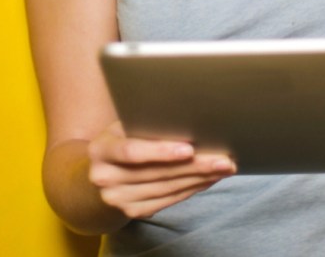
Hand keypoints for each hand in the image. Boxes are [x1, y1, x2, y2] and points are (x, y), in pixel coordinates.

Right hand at [87, 122, 236, 218]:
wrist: (101, 172)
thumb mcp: (125, 124)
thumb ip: (147, 121)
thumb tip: (190, 113)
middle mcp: (105, 177)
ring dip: (199, 179)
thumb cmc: (122, 138)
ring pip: (167, 189)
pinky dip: (192, 189)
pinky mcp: (132, 212)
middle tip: (224, 158)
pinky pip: (168, 200)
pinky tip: (209, 179)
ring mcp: (117, 198)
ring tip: (224, 168)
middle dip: (195, 166)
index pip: (131, 152)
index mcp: (101, 149)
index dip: (161, 151)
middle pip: (156, 173)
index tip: (190, 149)